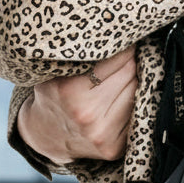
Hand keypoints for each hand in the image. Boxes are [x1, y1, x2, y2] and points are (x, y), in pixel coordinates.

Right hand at [17, 46, 137, 164]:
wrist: (46, 136)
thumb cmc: (55, 95)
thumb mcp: (55, 71)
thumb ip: (81, 54)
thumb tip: (117, 34)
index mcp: (69, 90)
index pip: (116, 57)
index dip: (122, 46)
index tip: (121, 41)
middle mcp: (86, 114)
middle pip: (130, 72)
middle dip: (129, 62)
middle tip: (123, 58)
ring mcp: (101, 133)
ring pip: (137, 91)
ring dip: (134, 81)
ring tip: (122, 78)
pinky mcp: (114, 148)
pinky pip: (137, 114)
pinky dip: (134, 102)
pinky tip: (122, 99)